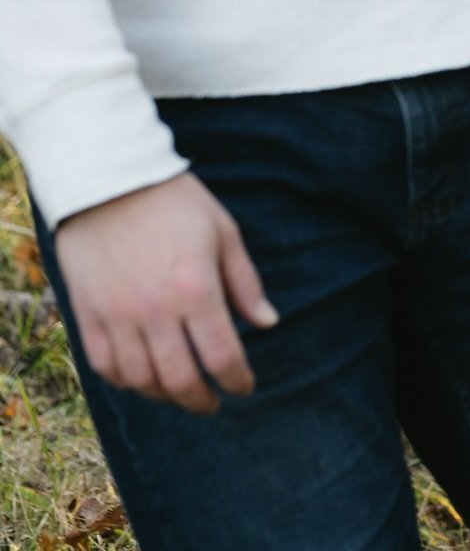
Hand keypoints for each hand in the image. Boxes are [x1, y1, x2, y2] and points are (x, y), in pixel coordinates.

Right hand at [52, 172, 278, 413]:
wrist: (109, 180)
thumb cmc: (176, 202)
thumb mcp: (223, 231)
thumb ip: (245, 282)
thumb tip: (268, 323)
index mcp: (195, 288)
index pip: (221, 355)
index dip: (237, 379)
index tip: (245, 387)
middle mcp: (155, 310)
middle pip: (181, 379)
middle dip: (202, 399)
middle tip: (214, 402)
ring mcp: (117, 316)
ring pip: (142, 380)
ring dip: (166, 395)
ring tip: (182, 392)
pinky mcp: (88, 316)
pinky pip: (106, 367)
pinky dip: (127, 381)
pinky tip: (144, 378)